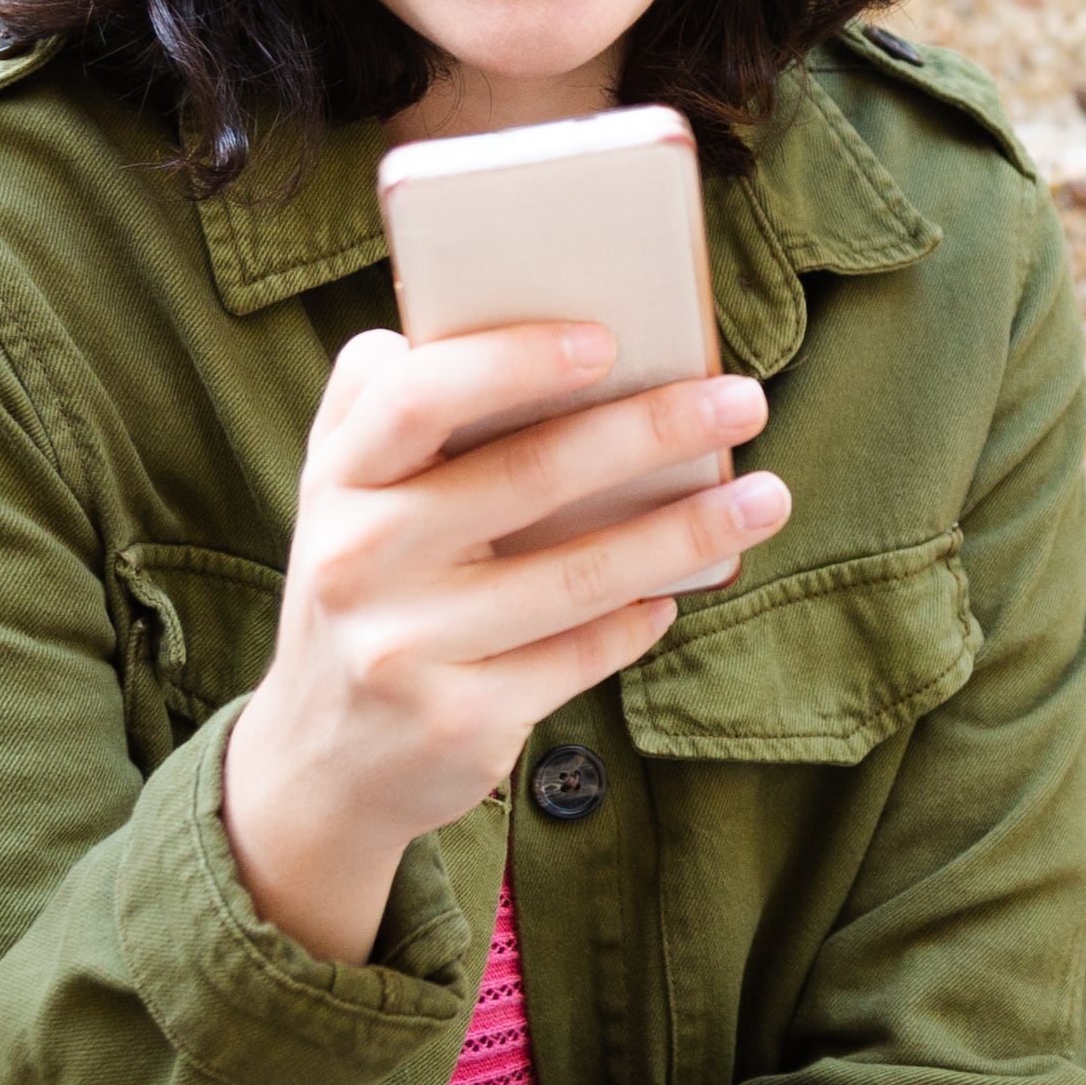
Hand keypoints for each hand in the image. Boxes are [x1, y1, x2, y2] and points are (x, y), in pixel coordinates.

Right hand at [224, 322, 784, 962]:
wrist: (320, 762)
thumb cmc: (362, 587)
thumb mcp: (341, 494)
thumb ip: (384, 405)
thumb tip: (501, 322)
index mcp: (338, 482)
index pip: (418, 398)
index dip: (512, 362)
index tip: (607, 340)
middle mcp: (359, 562)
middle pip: (527, 478)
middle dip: (651, 430)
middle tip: (743, 402)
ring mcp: (406, 648)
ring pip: (577, 575)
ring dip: (687, 531)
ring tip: (765, 498)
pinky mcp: (460, 721)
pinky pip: (579, 655)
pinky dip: (640, 617)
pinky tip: (680, 590)